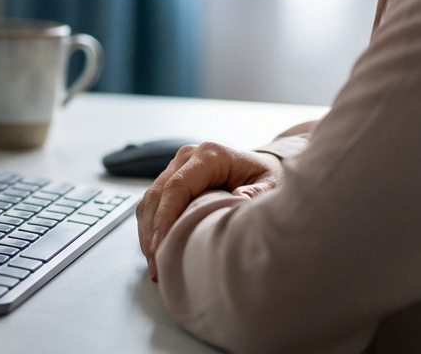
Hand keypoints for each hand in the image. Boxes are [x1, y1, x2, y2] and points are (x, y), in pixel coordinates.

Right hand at [136, 142, 283, 280]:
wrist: (263, 170)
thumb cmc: (269, 179)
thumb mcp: (273, 185)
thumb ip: (259, 193)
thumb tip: (239, 199)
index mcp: (209, 155)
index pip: (177, 186)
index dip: (166, 217)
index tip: (161, 246)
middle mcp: (187, 157)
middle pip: (158, 193)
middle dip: (152, 230)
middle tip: (156, 264)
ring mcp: (177, 167)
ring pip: (150, 199)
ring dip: (148, 232)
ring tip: (155, 264)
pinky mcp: (172, 180)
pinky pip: (154, 203)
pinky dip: (151, 227)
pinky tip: (156, 251)